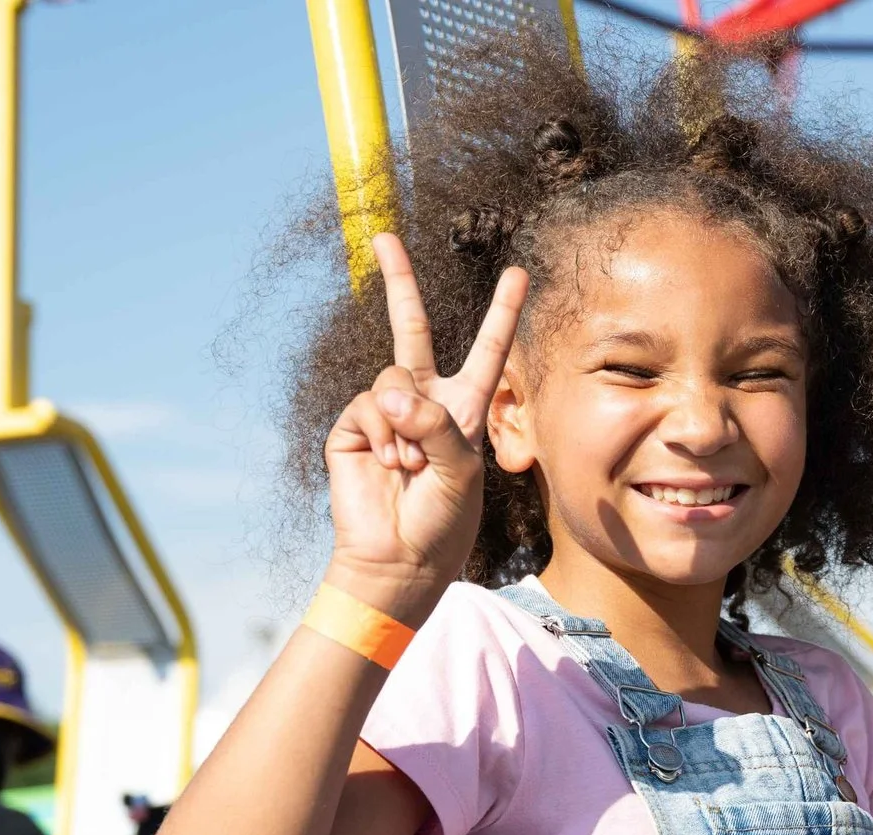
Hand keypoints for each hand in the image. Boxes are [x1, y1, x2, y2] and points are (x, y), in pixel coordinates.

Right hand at [322, 233, 529, 621]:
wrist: (399, 559)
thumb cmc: (444, 521)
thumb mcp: (463, 471)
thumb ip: (438, 425)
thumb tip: (392, 396)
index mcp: (463, 408)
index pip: (486, 350)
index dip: (502, 312)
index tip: (518, 272)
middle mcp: (423, 401)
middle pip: (412, 328)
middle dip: (398, 281)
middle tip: (384, 236)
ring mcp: (385, 413)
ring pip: (392, 379)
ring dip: (407, 424)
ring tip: (413, 466)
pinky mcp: (354, 428)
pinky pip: (368, 407)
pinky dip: (383, 436)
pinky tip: (391, 467)